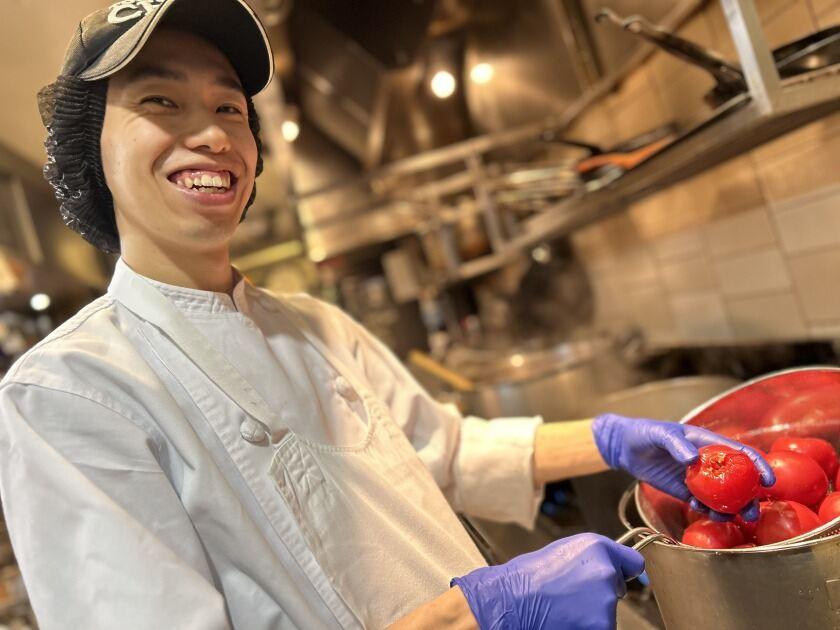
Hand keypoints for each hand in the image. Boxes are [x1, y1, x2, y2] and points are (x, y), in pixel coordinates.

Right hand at [451, 533, 643, 629]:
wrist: (508, 603)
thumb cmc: (526, 579)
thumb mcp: (562, 553)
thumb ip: (590, 560)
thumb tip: (610, 571)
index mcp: (597, 547)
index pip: (633, 563)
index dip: (623, 572)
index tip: (620, 578)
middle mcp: (606, 572)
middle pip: (616, 589)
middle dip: (598, 594)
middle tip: (568, 596)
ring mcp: (606, 602)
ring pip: (607, 612)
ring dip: (591, 614)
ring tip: (561, 609)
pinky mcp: (602, 627)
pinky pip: (600, 627)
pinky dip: (585, 627)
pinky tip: (564, 622)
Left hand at [592, 414, 774, 520]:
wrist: (625, 447)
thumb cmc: (644, 433)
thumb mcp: (659, 434)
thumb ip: (676, 444)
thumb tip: (693, 458)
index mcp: (708, 442)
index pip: (739, 453)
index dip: (758, 465)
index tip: (769, 481)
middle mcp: (708, 462)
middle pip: (737, 481)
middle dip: (749, 497)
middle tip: (753, 512)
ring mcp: (698, 478)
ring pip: (722, 496)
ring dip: (730, 509)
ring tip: (728, 518)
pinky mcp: (685, 491)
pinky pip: (702, 504)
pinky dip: (706, 510)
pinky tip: (700, 510)